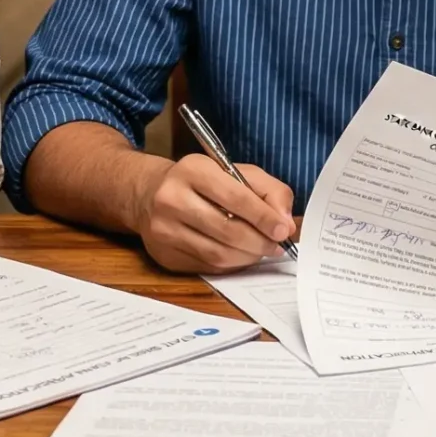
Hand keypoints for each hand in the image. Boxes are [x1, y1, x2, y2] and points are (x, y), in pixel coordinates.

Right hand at [129, 154, 296, 274]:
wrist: (149, 194)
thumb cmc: (201, 182)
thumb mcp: (235, 172)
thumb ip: (268, 191)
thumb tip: (286, 223)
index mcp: (193, 170)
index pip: (236, 198)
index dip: (264, 217)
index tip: (283, 230)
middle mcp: (172, 198)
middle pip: (228, 230)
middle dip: (259, 242)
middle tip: (275, 245)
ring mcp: (164, 229)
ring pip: (219, 254)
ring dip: (247, 256)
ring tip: (259, 249)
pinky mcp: (164, 254)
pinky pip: (207, 266)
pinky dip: (230, 264)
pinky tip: (238, 255)